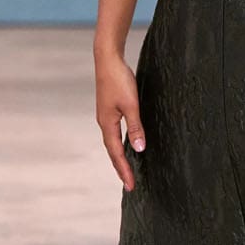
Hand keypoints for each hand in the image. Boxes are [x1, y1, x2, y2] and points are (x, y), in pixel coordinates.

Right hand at [95, 49, 145, 190]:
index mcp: (107, 124)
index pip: (117, 153)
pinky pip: (115, 133)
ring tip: (127, 170)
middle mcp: (104, 123)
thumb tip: (139, 148)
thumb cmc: (119, 80)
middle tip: (129, 184)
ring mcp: (106, 116)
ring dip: (120, 157)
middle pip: (113, 151)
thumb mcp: (131, 105)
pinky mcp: (109, 109)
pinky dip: (120, 144)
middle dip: (121, 168)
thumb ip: (136, 126)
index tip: (130, 185)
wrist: (107, 59)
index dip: (124, 170)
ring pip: (113, 142)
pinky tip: (127, 144)